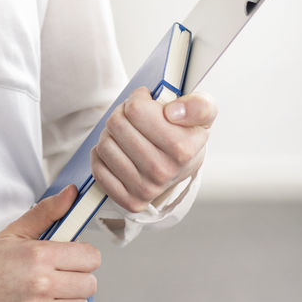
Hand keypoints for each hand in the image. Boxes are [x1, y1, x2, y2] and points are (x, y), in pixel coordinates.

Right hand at [0, 186, 99, 301]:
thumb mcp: (13, 233)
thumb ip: (47, 212)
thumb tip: (72, 194)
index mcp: (40, 256)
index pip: (91, 257)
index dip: (82, 256)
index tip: (70, 259)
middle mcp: (42, 286)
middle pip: (89, 284)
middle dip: (76, 279)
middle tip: (55, 277)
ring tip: (44, 295)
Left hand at [90, 88, 216, 213]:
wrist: (185, 165)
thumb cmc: (187, 132)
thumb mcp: (203, 111)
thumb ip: (198, 105)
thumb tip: (173, 112)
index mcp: (182, 148)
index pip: (136, 110)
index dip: (138, 99)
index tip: (147, 102)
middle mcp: (165, 172)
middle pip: (117, 124)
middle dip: (122, 113)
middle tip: (133, 117)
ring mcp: (147, 189)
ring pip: (105, 144)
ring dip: (111, 133)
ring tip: (126, 133)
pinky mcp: (131, 201)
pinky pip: (98, 169)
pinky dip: (101, 155)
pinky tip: (118, 151)